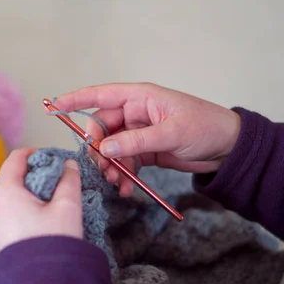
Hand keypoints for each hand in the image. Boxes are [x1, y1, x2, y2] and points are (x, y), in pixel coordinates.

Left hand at [0, 148, 83, 253]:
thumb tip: (69, 165)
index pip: (16, 157)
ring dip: (27, 188)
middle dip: (33, 171)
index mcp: (4, 190)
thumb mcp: (67, 207)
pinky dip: (21, 203)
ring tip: (51, 197)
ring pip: (7, 192)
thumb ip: (69, 180)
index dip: (37, 153)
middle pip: (10, 174)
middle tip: (56, 177)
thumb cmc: (52, 244)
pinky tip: (40, 213)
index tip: (54, 158)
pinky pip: (5, 209)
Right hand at [55, 83, 240, 196]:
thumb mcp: (170, 133)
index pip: (101, 95)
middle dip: (98, 149)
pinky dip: (123, 175)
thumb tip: (105, 149)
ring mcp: (139, 133)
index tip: (55, 107)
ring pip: (112, 149)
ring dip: (110, 166)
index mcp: (140, 98)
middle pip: (102, 129)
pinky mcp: (145, 151)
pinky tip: (126, 189)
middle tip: (100, 166)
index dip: (76, 100)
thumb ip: (136, 141)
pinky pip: (125, 162)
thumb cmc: (205, 127)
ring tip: (116, 182)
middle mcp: (135, 113)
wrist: (229, 149)